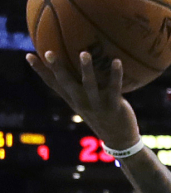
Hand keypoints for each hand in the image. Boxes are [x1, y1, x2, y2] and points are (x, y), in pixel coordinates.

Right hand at [25, 50, 139, 149]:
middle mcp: (82, 102)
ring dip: (86, 69)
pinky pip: (114, 88)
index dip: (41, 71)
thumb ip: (82, 86)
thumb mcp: (88, 103)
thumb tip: (79, 63)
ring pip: (89, 85)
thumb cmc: (103, 115)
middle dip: (57, 69)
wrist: (120, 140)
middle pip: (66, 84)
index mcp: (73, 100)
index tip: (29, 56)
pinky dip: (116, 74)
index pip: (53, 84)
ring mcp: (97, 105)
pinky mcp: (114, 106)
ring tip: (84, 53)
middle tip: (49, 52)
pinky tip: (117, 61)